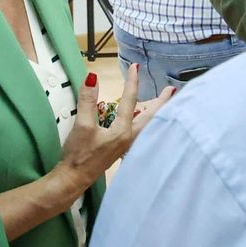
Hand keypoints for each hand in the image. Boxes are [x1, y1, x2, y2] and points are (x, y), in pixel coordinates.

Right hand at [53, 65, 173, 196]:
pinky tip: (142, 122)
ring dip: (155, 114)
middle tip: (172, 90)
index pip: (130, 101)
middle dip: (161, 102)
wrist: (73, 179)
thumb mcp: (82, 125)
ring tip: (162, 104)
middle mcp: (129, 139)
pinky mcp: (120, 150)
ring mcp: (126, 146)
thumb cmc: (79, 155)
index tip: (135, 67)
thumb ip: (87, 100)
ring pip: (147, 126)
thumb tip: (92, 77)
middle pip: (151, 117)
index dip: (132, 82)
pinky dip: (146, 123)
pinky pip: (140, 133)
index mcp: (122, 131)